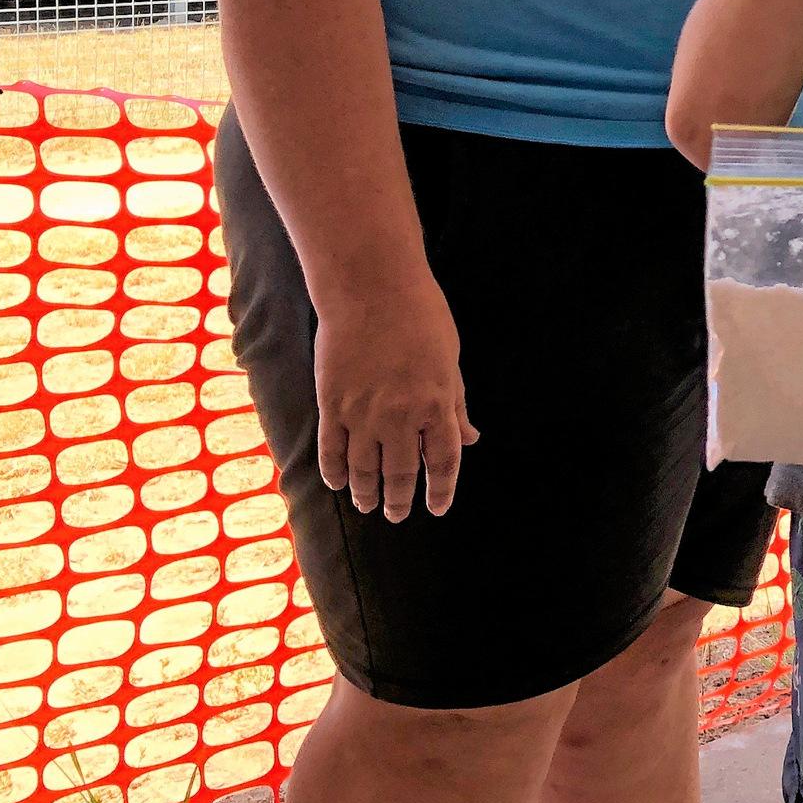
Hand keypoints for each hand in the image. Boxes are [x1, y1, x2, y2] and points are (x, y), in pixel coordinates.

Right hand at [313, 277, 477, 521]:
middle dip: (400, 499)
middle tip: (397, 514)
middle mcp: (401, 417)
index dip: (441, 490)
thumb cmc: (421, 317)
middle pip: (400, 473)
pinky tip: (339, 483)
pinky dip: (335, 472)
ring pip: (363, 469)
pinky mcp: (332, 404)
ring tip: (368, 506)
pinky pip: (331, 451)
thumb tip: (471, 439)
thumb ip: (456, 404)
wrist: (372, 288)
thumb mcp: (450, 361)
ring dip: (366, 492)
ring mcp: (363, 414)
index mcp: (438, 404)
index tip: (437, 507)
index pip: (442, 462)